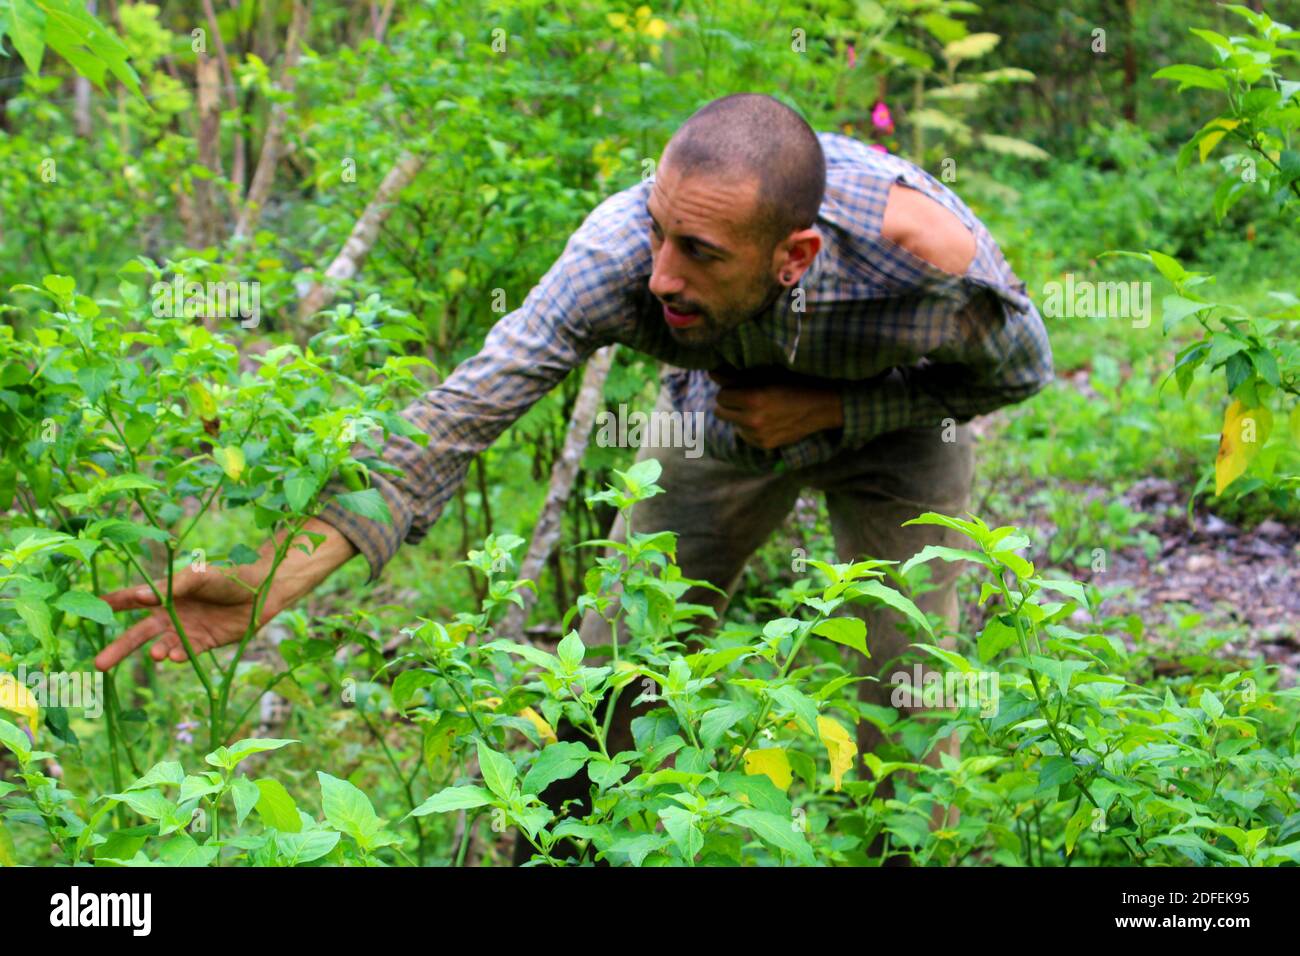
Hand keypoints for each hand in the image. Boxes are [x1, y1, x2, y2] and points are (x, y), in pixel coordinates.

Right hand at [94, 565, 263, 670]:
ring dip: (155, 652)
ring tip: (156, 654)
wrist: (264, 589)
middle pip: (138, 633)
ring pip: (160, 647)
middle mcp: (171, 614)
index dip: (111, 605)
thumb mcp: (199, 576)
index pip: (131, 600)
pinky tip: (174, 656)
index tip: (84, 612)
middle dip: (119, 647)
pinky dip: (178, 656)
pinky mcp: (204, 643)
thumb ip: (171, 586)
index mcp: (165, 594)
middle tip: (98, 664)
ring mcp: (186, 630)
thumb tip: (140, 596)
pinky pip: (185, 653)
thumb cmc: (230, 575)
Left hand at [710, 371, 843, 450]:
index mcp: (752, 399)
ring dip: (739, 416)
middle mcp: (752, 420)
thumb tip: (711, 373)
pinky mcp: (764, 445)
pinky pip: (744, 436)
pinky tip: (765, 420)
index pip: (721, 396)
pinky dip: (749, 428)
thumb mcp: (767, 374)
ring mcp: (758, 436)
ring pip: (733, 424)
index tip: (741, 387)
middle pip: (720, 412)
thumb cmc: (794, 383)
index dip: (730, 389)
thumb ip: (736, 376)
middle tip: (745, 397)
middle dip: (729, 404)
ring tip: (760, 408)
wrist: (821, 406)